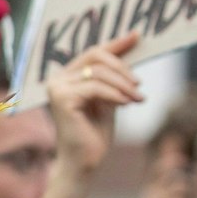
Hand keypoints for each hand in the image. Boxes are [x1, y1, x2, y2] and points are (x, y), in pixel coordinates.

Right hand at [45, 32, 142, 176]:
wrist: (83, 162)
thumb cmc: (95, 133)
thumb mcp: (109, 97)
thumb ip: (114, 76)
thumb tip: (131, 46)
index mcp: (66, 77)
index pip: (93, 53)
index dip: (116, 43)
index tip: (137, 35)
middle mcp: (57, 80)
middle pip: (96, 56)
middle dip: (123, 68)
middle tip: (139, 84)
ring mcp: (57, 88)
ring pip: (100, 72)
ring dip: (124, 84)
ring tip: (138, 98)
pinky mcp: (62, 99)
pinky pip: (96, 87)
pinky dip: (116, 94)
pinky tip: (127, 103)